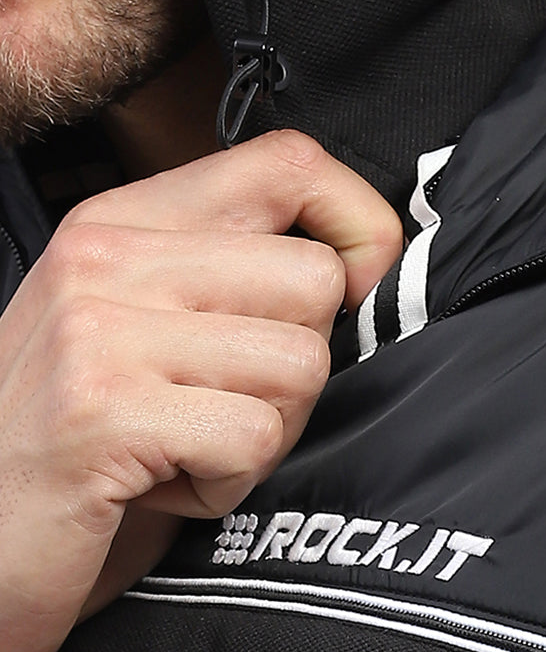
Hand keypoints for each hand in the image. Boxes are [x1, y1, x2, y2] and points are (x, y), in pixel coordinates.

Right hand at [0, 131, 401, 651]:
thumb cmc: (75, 443)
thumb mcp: (144, 329)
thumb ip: (228, 278)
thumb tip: (365, 264)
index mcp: (124, 222)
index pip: (290, 163)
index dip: (358, 224)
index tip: (357, 289)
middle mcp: (107, 258)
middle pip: (315, 279)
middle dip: (298, 366)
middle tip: (224, 409)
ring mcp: (100, 330)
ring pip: (300, 363)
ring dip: (264, 433)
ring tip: (184, 447)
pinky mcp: (105, 412)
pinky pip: (254, 438)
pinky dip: (226, 486)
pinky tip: (159, 487)